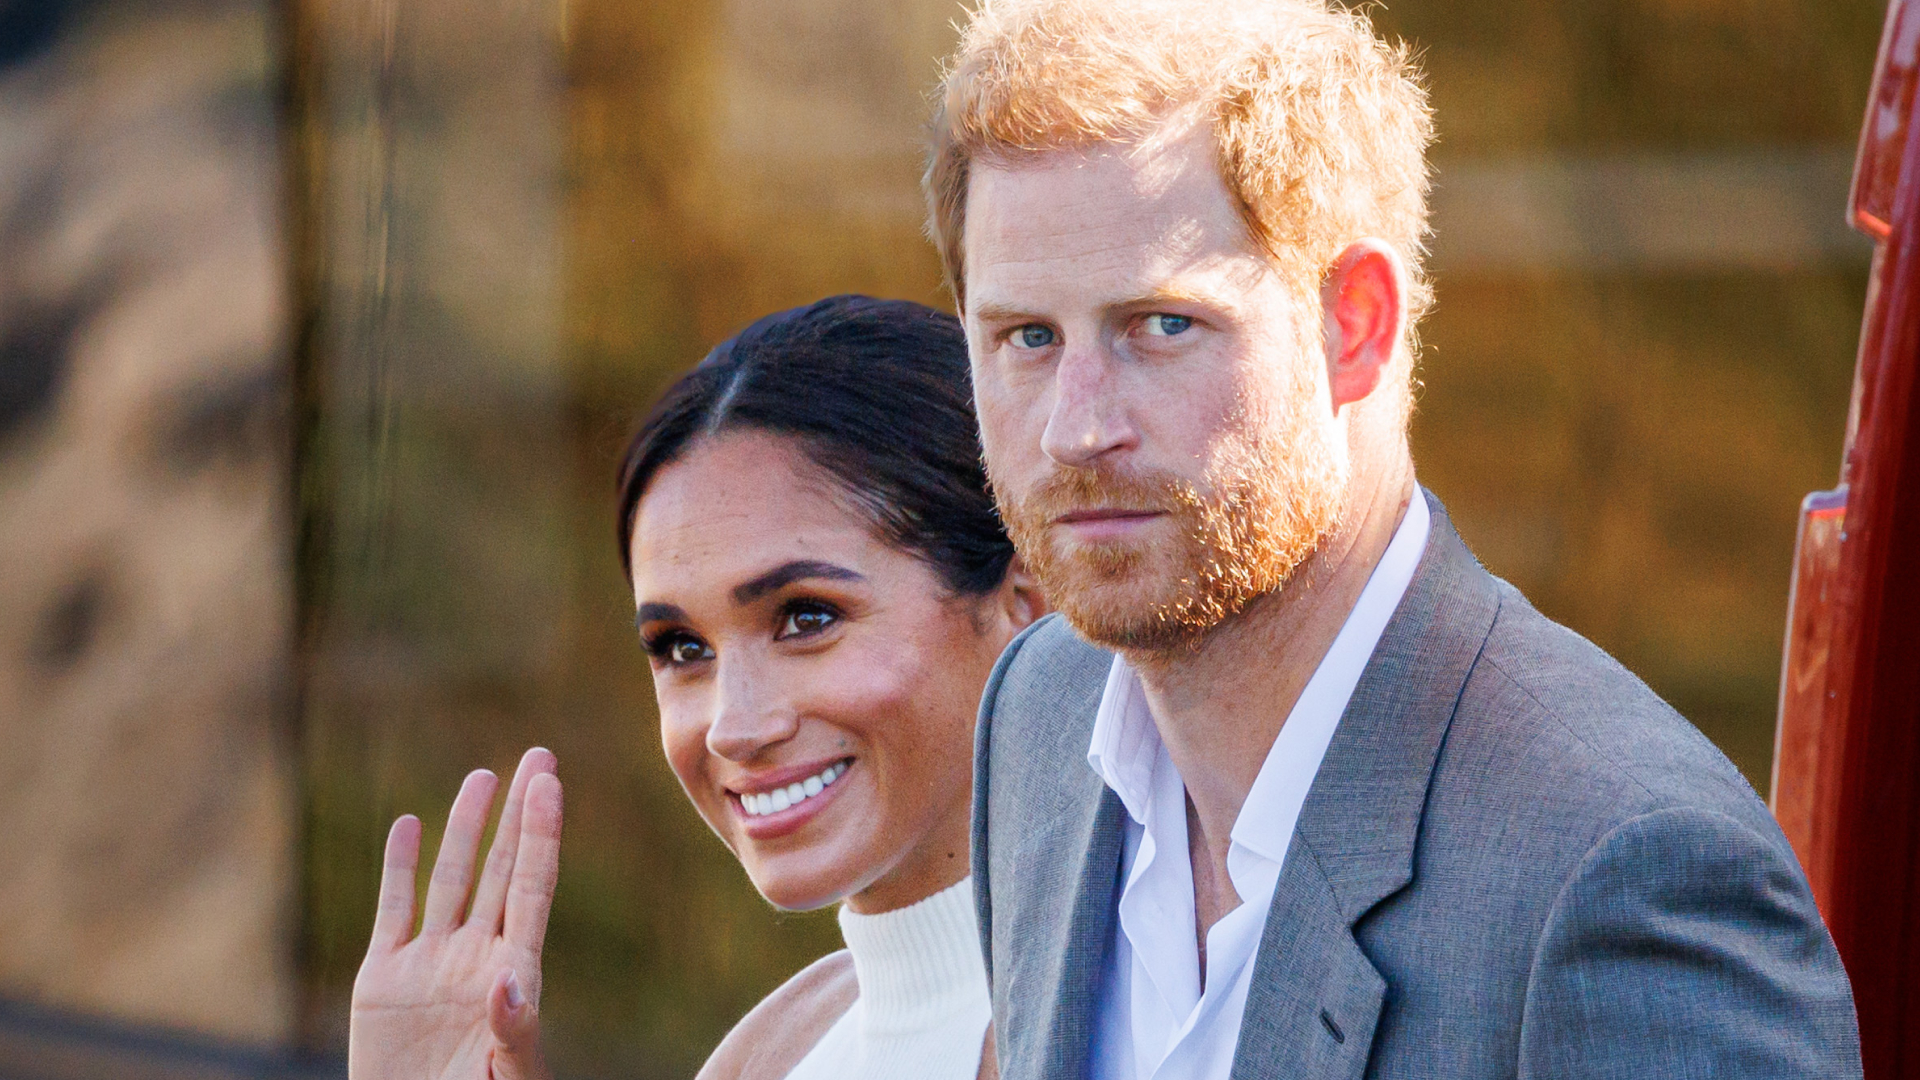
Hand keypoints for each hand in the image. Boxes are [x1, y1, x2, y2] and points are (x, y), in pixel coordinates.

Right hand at [349, 747, 562, 1079]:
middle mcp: (475, 956)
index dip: (541, 833)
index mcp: (514, 973)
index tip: (549, 785)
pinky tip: (408, 825)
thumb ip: (514, 1031)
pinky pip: (392, 910)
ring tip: (482, 778)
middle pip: (501, 867)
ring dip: (464, 828)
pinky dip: (398, 867)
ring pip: (450, 880)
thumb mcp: (509, 1077)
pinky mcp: (381, 979)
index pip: (532, 886)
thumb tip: (506, 979)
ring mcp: (429, 963)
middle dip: (518, 813)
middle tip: (538, 756)